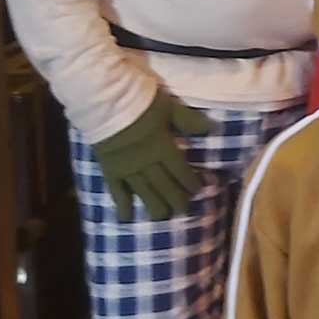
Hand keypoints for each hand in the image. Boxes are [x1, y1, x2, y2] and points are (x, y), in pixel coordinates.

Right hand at [91, 92, 212, 221]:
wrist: (105, 103)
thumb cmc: (139, 102)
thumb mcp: (169, 106)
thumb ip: (189, 120)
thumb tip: (213, 128)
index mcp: (163, 148)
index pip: (180, 170)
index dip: (190, 181)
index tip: (199, 190)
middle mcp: (147, 163)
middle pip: (164, 185)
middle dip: (175, 199)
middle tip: (184, 210)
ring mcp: (127, 169)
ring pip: (144, 192)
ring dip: (154, 205)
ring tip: (162, 217)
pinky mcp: (109, 170)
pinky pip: (116, 191)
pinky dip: (122, 204)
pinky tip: (126, 217)